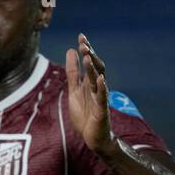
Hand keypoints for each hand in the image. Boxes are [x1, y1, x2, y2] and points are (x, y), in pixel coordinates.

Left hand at [66, 33, 116, 157]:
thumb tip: (71, 50)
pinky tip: (100, 78)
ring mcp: (100, 98)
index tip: (81, 36)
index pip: (90, 62)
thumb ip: (73, 73)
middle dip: (90, 55)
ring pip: (98, 80)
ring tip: (87, 56)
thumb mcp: (74, 90)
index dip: (86, 50)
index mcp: (90, 83)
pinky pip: (102, 97)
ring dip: (93, 68)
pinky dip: (101, 87)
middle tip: (84, 43)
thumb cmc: (85, 115)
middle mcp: (97, 87)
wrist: (92, 137)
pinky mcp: (101, 110)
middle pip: (96, 67)